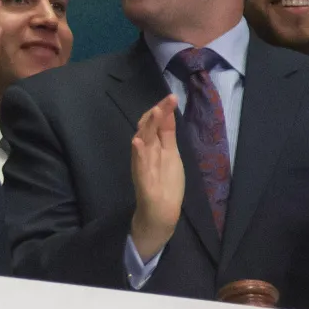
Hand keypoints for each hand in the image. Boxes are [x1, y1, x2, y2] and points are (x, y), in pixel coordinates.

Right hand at [129, 96, 183, 260]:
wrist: (160, 212)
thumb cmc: (165, 183)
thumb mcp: (170, 154)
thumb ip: (167, 133)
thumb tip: (167, 111)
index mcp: (154, 146)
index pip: (156, 123)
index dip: (162, 110)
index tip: (171, 97)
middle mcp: (146, 152)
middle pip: (149, 128)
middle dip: (157, 114)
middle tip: (166, 100)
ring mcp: (143, 165)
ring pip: (142, 142)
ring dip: (147, 127)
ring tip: (155, 112)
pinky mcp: (142, 179)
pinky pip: (138, 164)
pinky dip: (138, 153)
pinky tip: (137, 142)